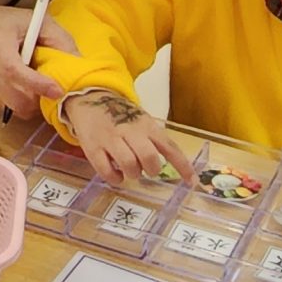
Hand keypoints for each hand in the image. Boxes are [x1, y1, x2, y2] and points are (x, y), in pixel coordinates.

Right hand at [0, 7, 74, 114]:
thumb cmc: (8, 24)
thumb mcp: (37, 21)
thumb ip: (59, 40)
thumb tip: (80, 66)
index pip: (13, 70)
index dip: (36, 84)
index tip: (57, 90)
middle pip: (14, 97)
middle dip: (38, 99)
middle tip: (51, 87)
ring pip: (14, 108)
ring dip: (32, 103)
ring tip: (37, 84)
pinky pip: (9, 108)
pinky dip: (22, 102)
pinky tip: (23, 85)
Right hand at [66, 88, 194, 185]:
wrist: (90, 99)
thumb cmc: (121, 115)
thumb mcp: (142, 121)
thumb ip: (154, 140)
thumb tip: (170, 165)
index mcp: (147, 125)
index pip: (169, 147)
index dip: (182, 166)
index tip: (191, 182)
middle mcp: (130, 131)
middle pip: (148, 157)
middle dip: (152, 169)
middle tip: (148, 170)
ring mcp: (110, 138)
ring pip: (129, 164)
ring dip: (133, 174)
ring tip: (130, 171)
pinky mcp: (93, 147)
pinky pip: (106, 171)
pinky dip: (115, 178)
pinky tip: (117, 175)